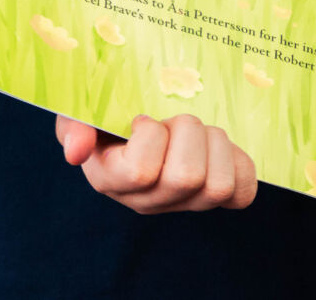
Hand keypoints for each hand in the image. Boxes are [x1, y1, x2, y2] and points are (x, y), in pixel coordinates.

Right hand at [57, 113, 256, 212]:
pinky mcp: (213, 199)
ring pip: (218, 186)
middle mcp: (146, 201)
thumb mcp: (79, 111)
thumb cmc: (104, 113)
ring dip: (214, 145)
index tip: (142, 119)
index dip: (150, 135)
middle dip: (187, 133)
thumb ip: (74, 126)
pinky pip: (241, 193)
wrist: (132, 117)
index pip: (140, 172)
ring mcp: (182, 204)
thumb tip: (77, 151)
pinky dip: (239, 164)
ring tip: (196, 134)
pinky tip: (220, 148)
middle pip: (186, 178)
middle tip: (173, 122)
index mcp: (111, 181)